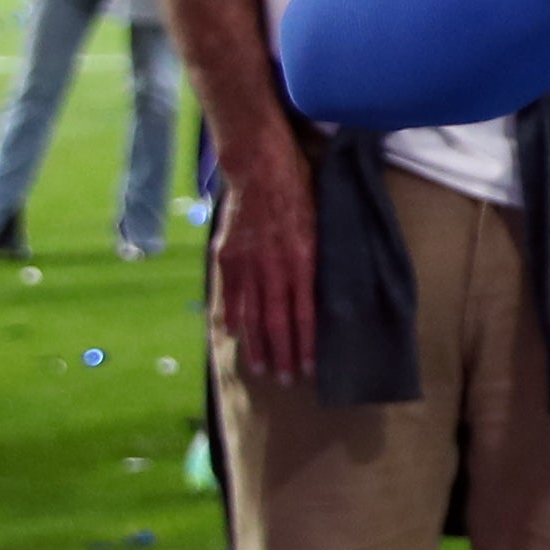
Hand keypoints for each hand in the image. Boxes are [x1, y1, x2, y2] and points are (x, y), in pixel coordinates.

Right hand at [210, 127, 313, 379]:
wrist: (262, 168)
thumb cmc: (301, 195)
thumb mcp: (321, 228)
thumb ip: (317, 264)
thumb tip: (322, 296)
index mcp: (304, 261)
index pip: (307, 314)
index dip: (308, 343)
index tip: (310, 368)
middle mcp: (276, 266)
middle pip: (279, 321)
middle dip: (284, 354)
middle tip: (287, 380)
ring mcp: (248, 263)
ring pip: (253, 313)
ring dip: (258, 344)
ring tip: (262, 369)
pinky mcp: (227, 256)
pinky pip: (230, 294)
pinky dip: (232, 317)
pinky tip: (234, 336)